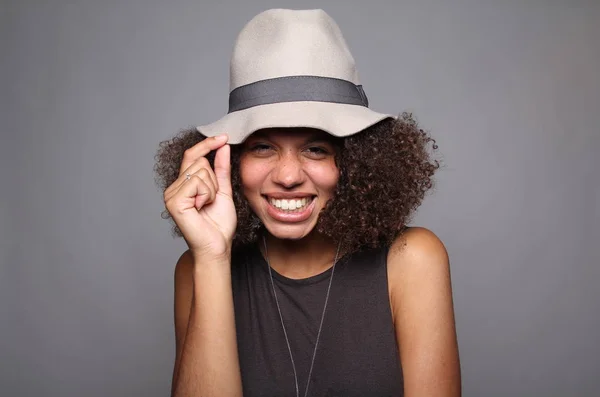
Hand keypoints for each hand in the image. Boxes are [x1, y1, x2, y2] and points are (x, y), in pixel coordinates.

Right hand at [164, 135, 236, 258]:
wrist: (217, 245)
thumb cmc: (219, 223)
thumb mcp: (223, 190)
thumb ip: (221, 168)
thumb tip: (222, 145)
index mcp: (184, 184)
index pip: (192, 155)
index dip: (208, 144)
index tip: (224, 137)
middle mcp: (174, 187)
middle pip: (200, 162)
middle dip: (215, 180)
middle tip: (212, 200)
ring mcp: (171, 193)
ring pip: (201, 172)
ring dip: (212, 189)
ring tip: (207, 206)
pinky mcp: (174, 201)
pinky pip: (197, 183)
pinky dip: (207, 195)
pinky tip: (202, 208)